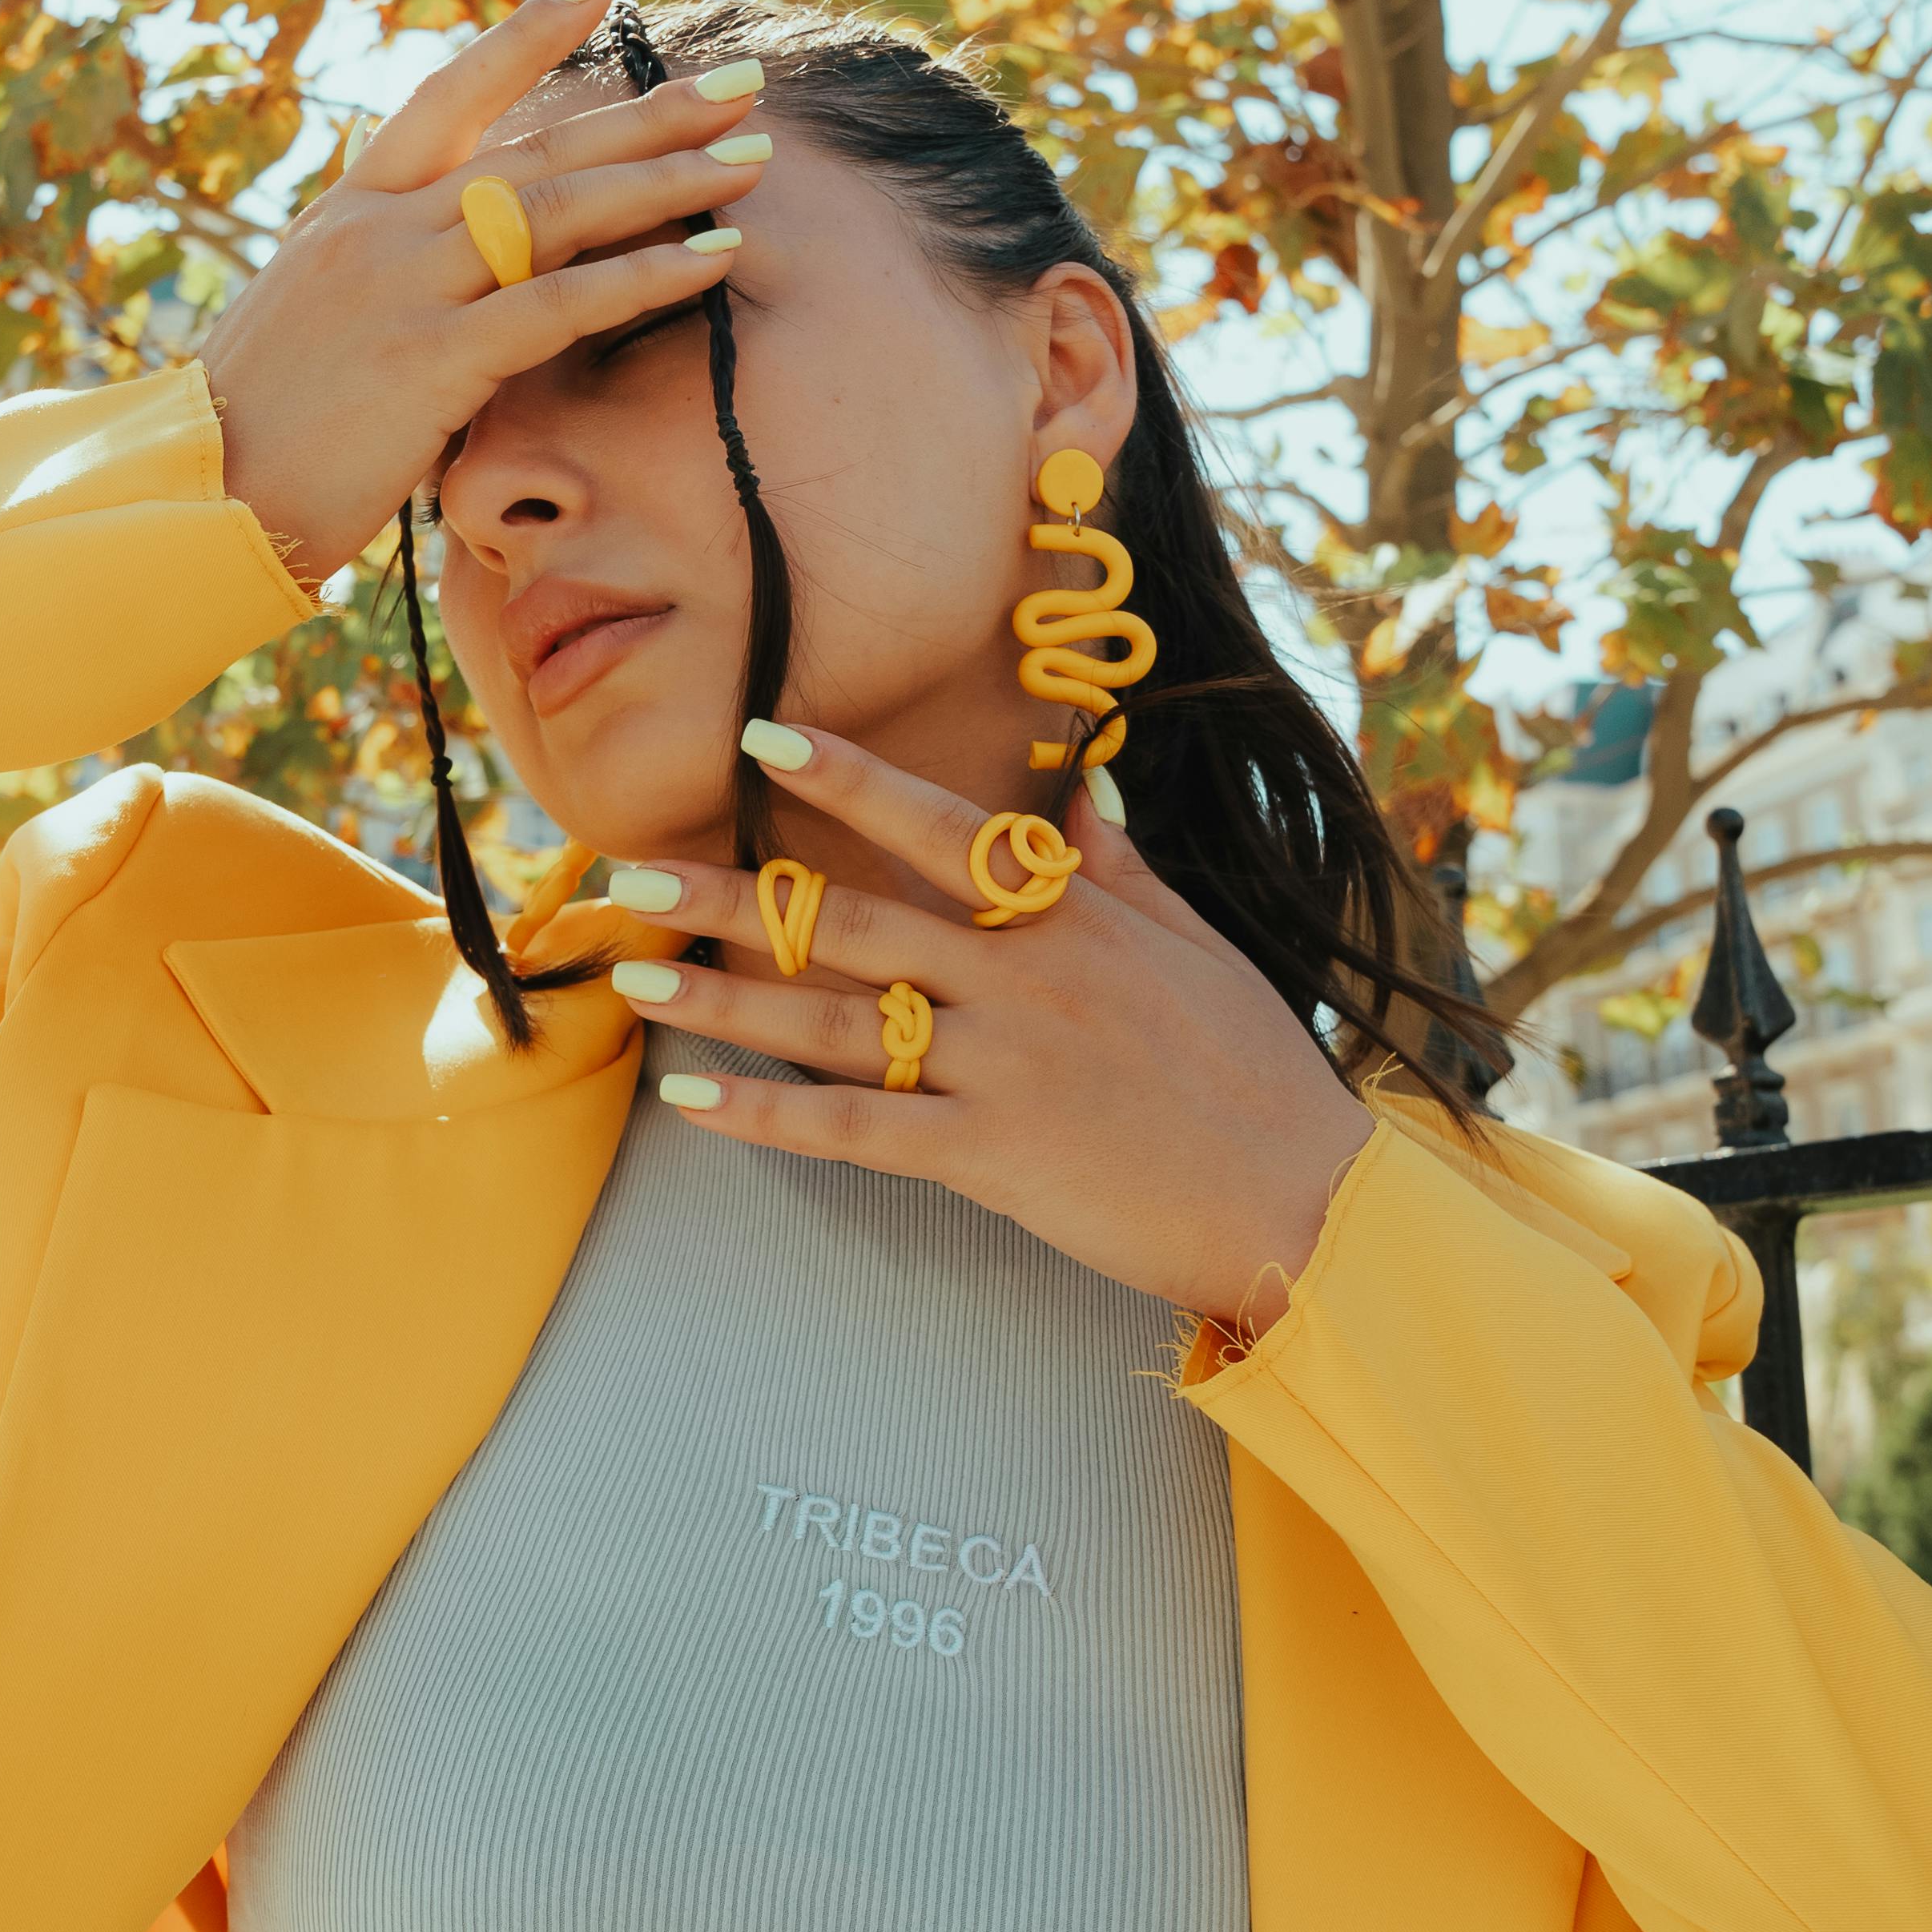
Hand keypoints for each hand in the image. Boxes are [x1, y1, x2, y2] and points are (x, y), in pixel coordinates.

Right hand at [195, 0, 770, 584]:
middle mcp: (380, 228)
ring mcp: (403, 288)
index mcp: (352, 207)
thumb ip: (387, 267)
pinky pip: (556, 305)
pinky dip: (642, 277)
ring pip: (556, 210)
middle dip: (648, 110)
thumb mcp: (319, 315)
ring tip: (752, 160)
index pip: (453, 90)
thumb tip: (462, 246)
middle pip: (535, 144)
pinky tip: (712, 260)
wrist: (196, 498)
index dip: (533, 29)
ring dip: (665, 181)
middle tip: (742, 81)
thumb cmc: (260, 426)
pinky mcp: (428, 362)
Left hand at [602, 730, 1374, 1338]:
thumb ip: (1122, 868)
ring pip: (833, 1021)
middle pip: (850, 920)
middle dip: (732, 895)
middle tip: (629, 874)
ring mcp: (1002, 1066)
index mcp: (1071, 918)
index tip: (762, 735)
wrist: (1302, 1196)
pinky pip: (855, 1132)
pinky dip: (768, 1118)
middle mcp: (1022, 978)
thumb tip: (1077, 787)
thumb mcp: (1198, 947)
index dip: (847, 779)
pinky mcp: (991, 1156)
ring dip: (723, 997)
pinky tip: (693, 1101)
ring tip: (632, 978)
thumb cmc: (1255, 1072)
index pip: (941, 829)